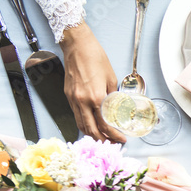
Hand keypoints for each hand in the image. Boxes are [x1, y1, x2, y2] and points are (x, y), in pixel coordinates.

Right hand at [59, 23, 123, 141]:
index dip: (114, 135)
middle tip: (112, 144)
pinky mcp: (68, 95)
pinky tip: (92, 125)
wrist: (77, 46)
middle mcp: (82, 101)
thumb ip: (113, 96)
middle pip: (90, 130)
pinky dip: (84, 124)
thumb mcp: (111, 78)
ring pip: (81, 124)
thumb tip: (117, 107)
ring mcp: (73, 99)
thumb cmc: (95, 58)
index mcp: (96, 97)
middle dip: (102, 140)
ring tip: (102, 138)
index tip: (122, 140)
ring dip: (91, 134)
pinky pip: (76, 115)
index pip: (105, 125)